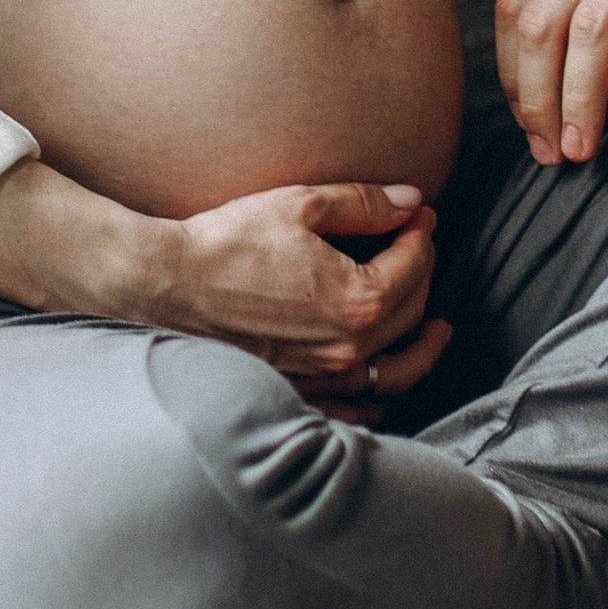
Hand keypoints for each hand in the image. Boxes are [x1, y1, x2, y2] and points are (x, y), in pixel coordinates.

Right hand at [153, 183, 447, 399]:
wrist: (170, 285)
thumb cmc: (230, 243)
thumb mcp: (301, 206)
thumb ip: (364, 203)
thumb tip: (411, 199)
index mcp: (359, 300)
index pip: (413, 264)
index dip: (421, 231)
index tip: (420, 213)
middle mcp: (349, 347)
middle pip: (410, 310)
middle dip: (423, 273)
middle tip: (418, 246)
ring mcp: (325, 376)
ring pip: (395, 370)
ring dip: (421, 345)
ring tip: (436, 330)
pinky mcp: (299, 391)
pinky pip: (356, 409)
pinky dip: (381, 398)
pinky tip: (385, 384)